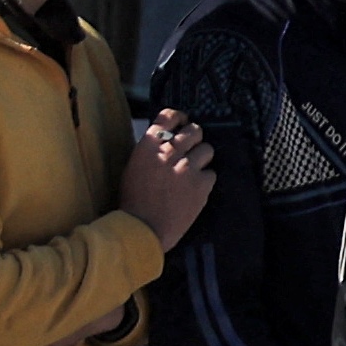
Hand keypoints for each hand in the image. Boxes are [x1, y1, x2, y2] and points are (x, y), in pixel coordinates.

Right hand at [120, 112, 216, 247]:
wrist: (142, 228)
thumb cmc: (134, 200)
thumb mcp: (134, 168)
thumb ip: (151, 151)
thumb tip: (167, 140)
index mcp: (148, 147)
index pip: (169, 117)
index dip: (179, 117)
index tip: (182, 121)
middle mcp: (169, 153)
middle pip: (194, 130)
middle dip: (194, 137)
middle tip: (190, 148)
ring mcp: (188, 167)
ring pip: (207, 149)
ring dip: (202, 158)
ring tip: (191, 170)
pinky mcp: (202, 184)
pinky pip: (211, 173)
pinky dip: (205, 180)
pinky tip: (194, 189)